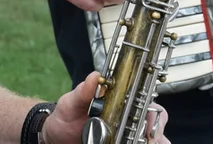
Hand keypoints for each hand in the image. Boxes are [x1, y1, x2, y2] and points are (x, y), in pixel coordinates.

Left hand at [41, 73, 169, 143]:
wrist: (55, 137)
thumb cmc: (65, 117)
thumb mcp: (71, 103)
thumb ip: (82, 92)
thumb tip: (94, 76)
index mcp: (122, 103)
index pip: (150, 106)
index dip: (154, 116)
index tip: (148, 125)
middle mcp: (129, 120)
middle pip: (157, 127)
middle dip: (157, 134)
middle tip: (146, 140)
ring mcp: (127, 137)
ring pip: (156, 140)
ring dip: (154, 142)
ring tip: (140, 143)